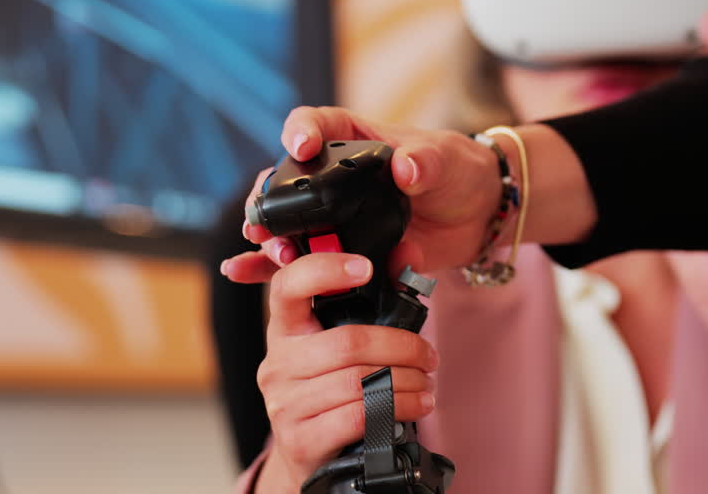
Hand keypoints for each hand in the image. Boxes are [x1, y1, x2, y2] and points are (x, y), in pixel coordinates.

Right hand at [224, 109, 501, 280]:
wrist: (476, 216)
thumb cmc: (457, 171)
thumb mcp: (446, 160)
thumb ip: (427, 162)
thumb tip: (407, 166)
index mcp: (351, 140)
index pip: (314, 124)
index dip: (301, 131)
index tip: (301, 147)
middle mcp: (332, 177)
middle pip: (283, 180)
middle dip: (268, 199)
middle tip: (266, 221)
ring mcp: (333, 217)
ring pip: (285, 223)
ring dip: (270, 238)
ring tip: (275, 254)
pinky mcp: (340, 251)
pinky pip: (298, 260)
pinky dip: (266, 267)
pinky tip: (240, 273)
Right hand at [251, 252, 437, 491]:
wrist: (312, 454)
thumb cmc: (334, 388)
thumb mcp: (345, 340)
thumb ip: (378, 294)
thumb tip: (410, 252)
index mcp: (285, 328)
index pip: (288, 285)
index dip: (325, 270)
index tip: (365, 268)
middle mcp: (278, 362)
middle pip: (348, 342)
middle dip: (402, 347)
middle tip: (429, 355)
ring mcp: (284, 403)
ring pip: (359, 382)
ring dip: (407, 381)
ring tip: (427, 383)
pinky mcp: (300, 439)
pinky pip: (359, 416)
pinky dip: (399, 409)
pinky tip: (416, 406)